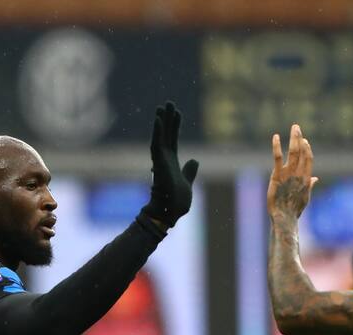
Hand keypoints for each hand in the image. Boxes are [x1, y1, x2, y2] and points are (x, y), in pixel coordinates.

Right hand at [141, 101, 198, 227]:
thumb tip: (194, 160)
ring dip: (161, 121)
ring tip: (162, 106)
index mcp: (171, 162)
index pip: (173, 139)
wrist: (170, 212)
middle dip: (167, 118)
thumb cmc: (177, 202)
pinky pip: (157, 144)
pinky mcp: (158, 163)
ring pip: (160, 136)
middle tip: (167, 103)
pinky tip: (158, 119)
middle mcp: (164, 159)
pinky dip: (157, 132)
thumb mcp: (187, 183)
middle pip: (166, 134)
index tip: (176, 112)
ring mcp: (160, 161)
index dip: (175, 126)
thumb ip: (190, 171)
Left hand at [267, 124, 318, 220]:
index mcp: (306, 178)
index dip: (307, 148)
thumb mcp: (305, 197)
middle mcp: (299, 173)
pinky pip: (277, 157)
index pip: (308, 158)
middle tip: (296, 127)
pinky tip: (275, 137)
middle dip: (299, 138)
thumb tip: (315, 178)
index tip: (304, 140)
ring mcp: (288, 173)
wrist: (284, 216)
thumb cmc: (294, 209)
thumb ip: (310, 185)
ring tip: (294, 127)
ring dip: (294, 138)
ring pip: (293, 152)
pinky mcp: (277, 175)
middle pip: (301, 151)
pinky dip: (277, 146)